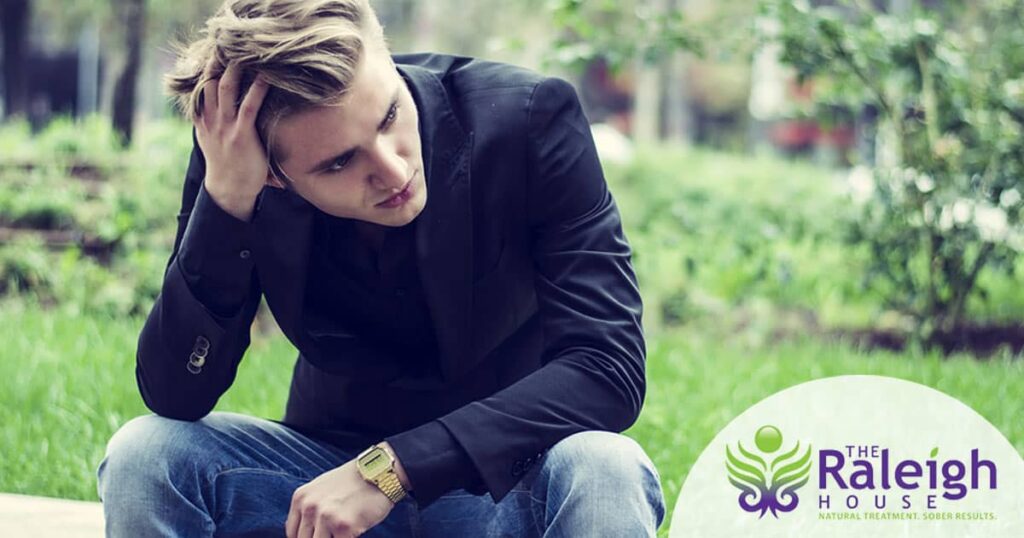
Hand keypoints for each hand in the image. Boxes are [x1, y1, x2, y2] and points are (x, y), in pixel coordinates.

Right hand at [195, 59, 281, 221]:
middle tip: (230, 47)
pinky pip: (248, 105)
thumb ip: (216, 128)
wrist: (229, 191)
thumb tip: (223, 118)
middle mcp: (210, 120)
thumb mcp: (214, 145)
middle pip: (210, 82)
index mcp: (203, 123)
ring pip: (225, 88)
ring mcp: (224, 126)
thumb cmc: (229, 169)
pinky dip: (257, 89)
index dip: (205, 70)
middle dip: (218, 63)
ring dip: (235, 68)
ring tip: (246, 53)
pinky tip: (265, 76)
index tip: (213, 55)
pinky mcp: (241, 133)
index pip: (199, 89)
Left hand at [285, 458, 396, 537]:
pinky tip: (355, 530)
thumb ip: (309, 508)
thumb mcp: (321, 488)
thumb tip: (304, 532)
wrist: (380, 472)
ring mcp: (326, 517)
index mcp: (301, 498)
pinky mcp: (344, 526)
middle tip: (333, 532)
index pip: (292, 534)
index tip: (317, 536)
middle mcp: (309, 507)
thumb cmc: (353, 481)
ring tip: (345, 529)